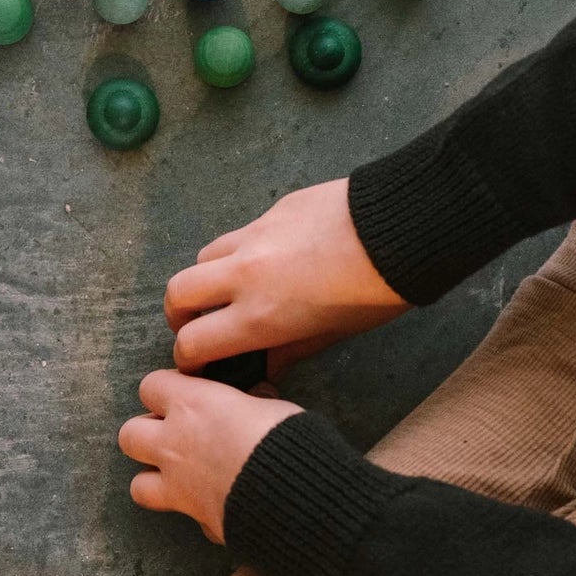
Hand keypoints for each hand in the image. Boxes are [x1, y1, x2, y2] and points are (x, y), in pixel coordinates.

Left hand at [119, 370, 302, 541]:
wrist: (292, 490)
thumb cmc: (284, 438)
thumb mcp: (271, 404)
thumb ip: (251, 401)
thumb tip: (256, 398)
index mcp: (192, 404)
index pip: (151, 385)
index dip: (165, 389)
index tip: (184, 394)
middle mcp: (175, 443)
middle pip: (129, 434)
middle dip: (146, 435)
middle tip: (175, 436)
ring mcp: (178, 484)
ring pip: (137, 484)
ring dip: (154, 479)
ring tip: (179, 475)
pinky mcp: (194, 518)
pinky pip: (180, 516)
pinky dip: (191, 513)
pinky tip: (209, 506)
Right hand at [163, 178, 407, 378]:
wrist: (398, 231)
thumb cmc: (374, 294)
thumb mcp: (331, 334)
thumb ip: (288, 350)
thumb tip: (266, 366)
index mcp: (258, 317)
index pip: (192, 343)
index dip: (187, 359)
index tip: (197, 363)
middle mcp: (244, 276)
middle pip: (177, 292)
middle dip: (179, 314)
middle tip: (198, 324)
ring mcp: (254, 237)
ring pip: (203, 257)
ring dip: (207, 277)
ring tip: (230, 290)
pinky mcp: (271, 210)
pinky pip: (239, 233)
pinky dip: (238, 252)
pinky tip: (268, 260)